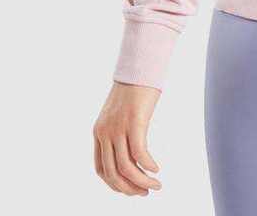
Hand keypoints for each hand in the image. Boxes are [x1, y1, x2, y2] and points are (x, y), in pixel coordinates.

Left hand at [93, 81, 162, 195]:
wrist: (139, 64)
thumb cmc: (135, 87)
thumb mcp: (121, 113)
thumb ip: (120, 130)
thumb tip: (132, 150)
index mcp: (99, 132)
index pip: (101, 170)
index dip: (115, 184)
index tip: (131, 188)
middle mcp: (104, 132)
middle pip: (112, 174)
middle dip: (129, 188)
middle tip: (145, 192)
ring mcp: (118, 127)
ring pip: (126, 167)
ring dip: (142, 181)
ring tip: (155, 185)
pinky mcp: (134, 121)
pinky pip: (139, 153)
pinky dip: (148, 165)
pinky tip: (156, 168)